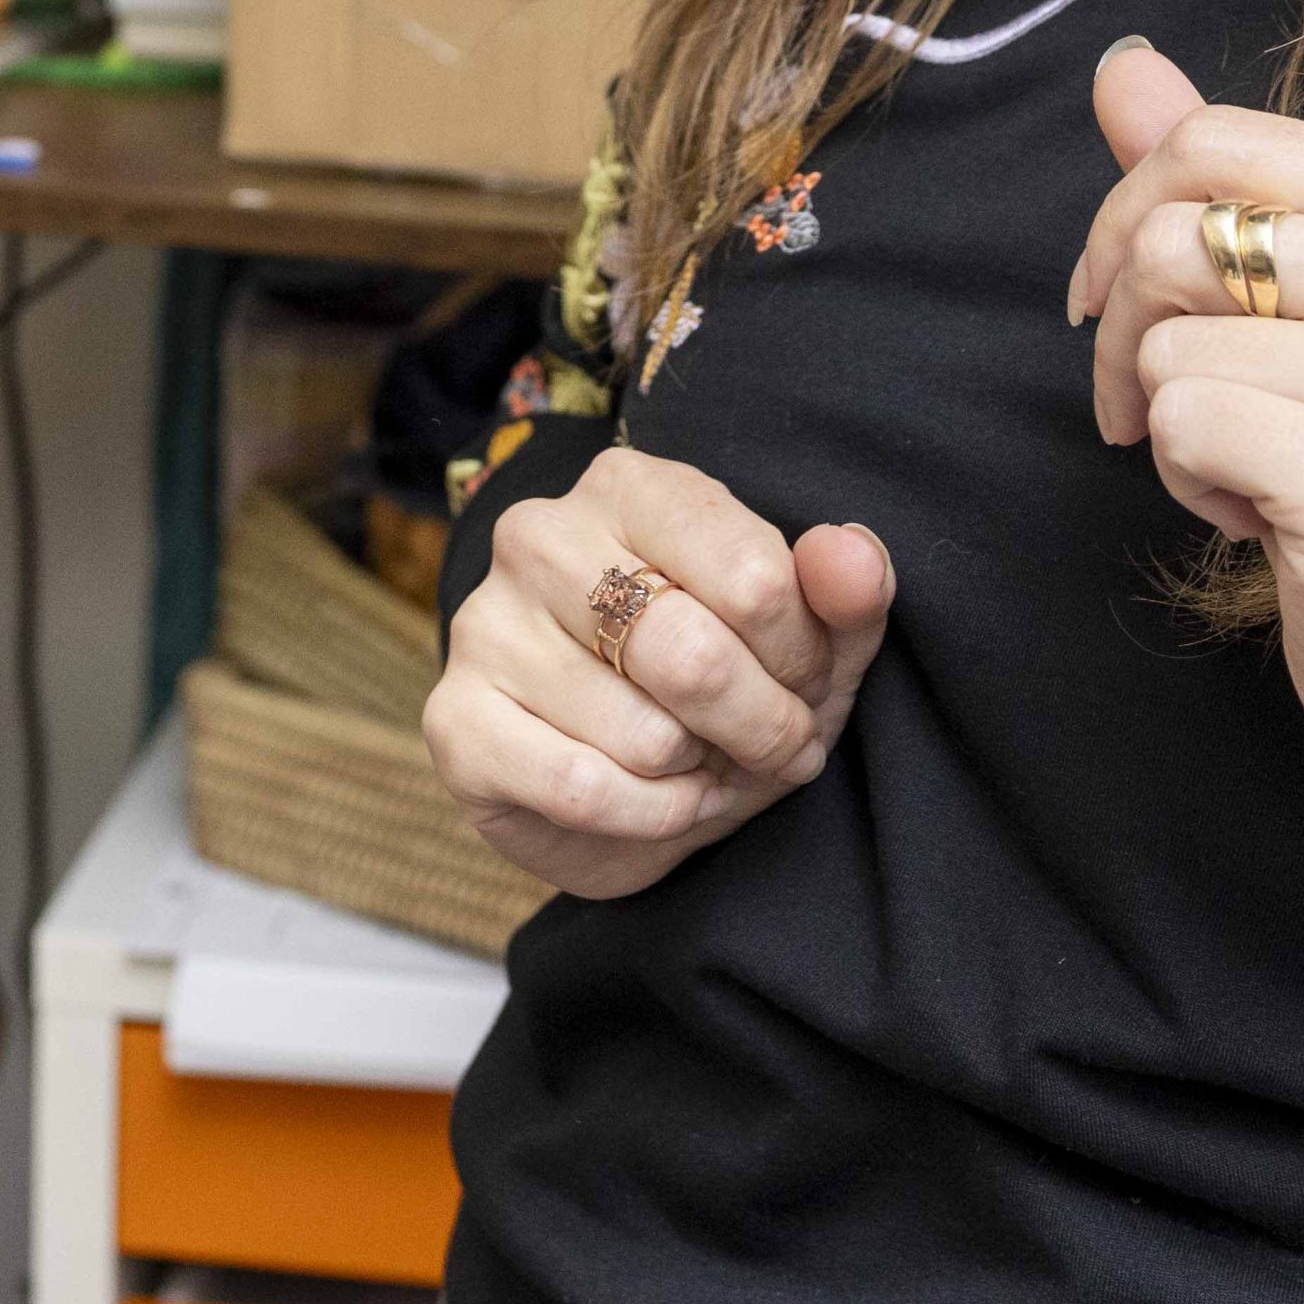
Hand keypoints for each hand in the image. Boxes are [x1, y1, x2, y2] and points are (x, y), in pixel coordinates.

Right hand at [422, 446, 894, 899]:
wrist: (632, 785)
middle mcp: (540, 535)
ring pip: (643, 736)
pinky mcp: (455, 721)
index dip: (804, 657)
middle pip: (694, 656)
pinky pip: (580, 790)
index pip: (756, 576)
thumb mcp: (812, 639)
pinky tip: (660, 800)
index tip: (806, 682)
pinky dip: (649, 817)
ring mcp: (485, 625)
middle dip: (762, 725)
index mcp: (630, 485)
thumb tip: (849, 555)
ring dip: (702, 774)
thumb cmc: (728, 684)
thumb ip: (845, 588)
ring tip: (703, 761)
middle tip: (775, 743)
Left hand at [1068, 40, 1303, 797]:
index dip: (1125, 216)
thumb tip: (1122, 69)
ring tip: (1257, 467)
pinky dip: (1189, 483)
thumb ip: (1216, 183)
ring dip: (1172, 424)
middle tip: (1161, 406)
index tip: (1118, 298)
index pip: (1216, 140)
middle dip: (1125, 335)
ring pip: (1165, 345)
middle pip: (1172, 236)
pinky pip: (1179, 427)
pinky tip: (1267, 518)